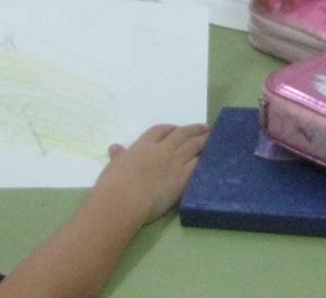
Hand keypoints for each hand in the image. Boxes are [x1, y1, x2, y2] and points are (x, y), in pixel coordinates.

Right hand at [94, 123, 209, 224]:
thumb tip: (114, 148)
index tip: (176, 128)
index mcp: (143, 145)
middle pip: (181, 135)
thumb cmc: (114, 182)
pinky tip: (210, 157)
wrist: (125, 198)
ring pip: (193, 146)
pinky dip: (204, 159)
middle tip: (204, 127)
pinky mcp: (182, 178)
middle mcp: (162, 150)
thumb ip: (118, 156)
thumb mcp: (114, 165)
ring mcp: (174, 163)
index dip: (169, 128)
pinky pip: (197, 165)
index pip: (159, 130)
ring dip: (203, 140)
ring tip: (211, 137)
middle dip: (193, 129)